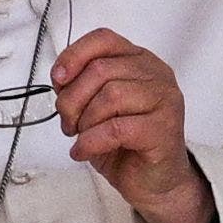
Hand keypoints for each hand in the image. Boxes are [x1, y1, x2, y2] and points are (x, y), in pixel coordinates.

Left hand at [50, 26, 211, 222]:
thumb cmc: (126, 145)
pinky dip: (92, 141)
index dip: (74, 55)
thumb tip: (61, 76)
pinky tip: (84, 151)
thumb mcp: (96, 108)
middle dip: (73, 99)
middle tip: (69, 124)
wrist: (156, 184)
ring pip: (110, 95)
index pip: (104, 39)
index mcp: (139, 61)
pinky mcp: (164, 129)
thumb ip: (81, 85)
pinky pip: (117, 128)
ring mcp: (165, 100)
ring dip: (84, 121)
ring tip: (81, 137)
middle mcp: (156, 74)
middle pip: (101, 69)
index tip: (58, 79)